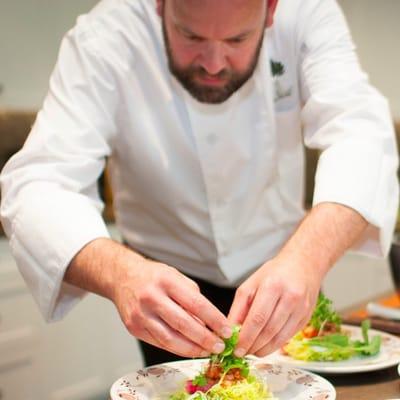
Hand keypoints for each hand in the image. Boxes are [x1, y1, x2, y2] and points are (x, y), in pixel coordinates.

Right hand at [112, 258, 231, 356]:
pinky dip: (176, 348)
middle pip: (184, 324)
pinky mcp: (134, 328)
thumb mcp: (176, 276)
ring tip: (206, 351)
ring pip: (170, 339)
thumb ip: (192, 297)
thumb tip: (208, 323)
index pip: (196, 304)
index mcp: (167, 281)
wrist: (122, 277)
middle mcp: (152, 297)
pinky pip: (159, 342)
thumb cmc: (153, 276)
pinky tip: (188, 349)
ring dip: (192, 349)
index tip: (227, 330)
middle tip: (219, 346)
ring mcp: (140, 314)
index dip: (214, 320)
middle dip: (205, 339)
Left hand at [228, 255, 322, 356]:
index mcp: (273, 286)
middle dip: (253, 346)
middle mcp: (290, 297)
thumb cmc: (274, 273)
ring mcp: (301, 309)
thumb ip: (239, 307)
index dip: (246, 337)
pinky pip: (288, 337)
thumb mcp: (251, 284)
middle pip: (269, 330)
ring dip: (263, 349)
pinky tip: (265, 345)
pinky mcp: (306, 317)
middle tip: (241, 353)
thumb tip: (230, 330)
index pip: (257, 318)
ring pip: (280, 338)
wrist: (303, 265)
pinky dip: (274, 345)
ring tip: (251, 351)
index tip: (236, 348)